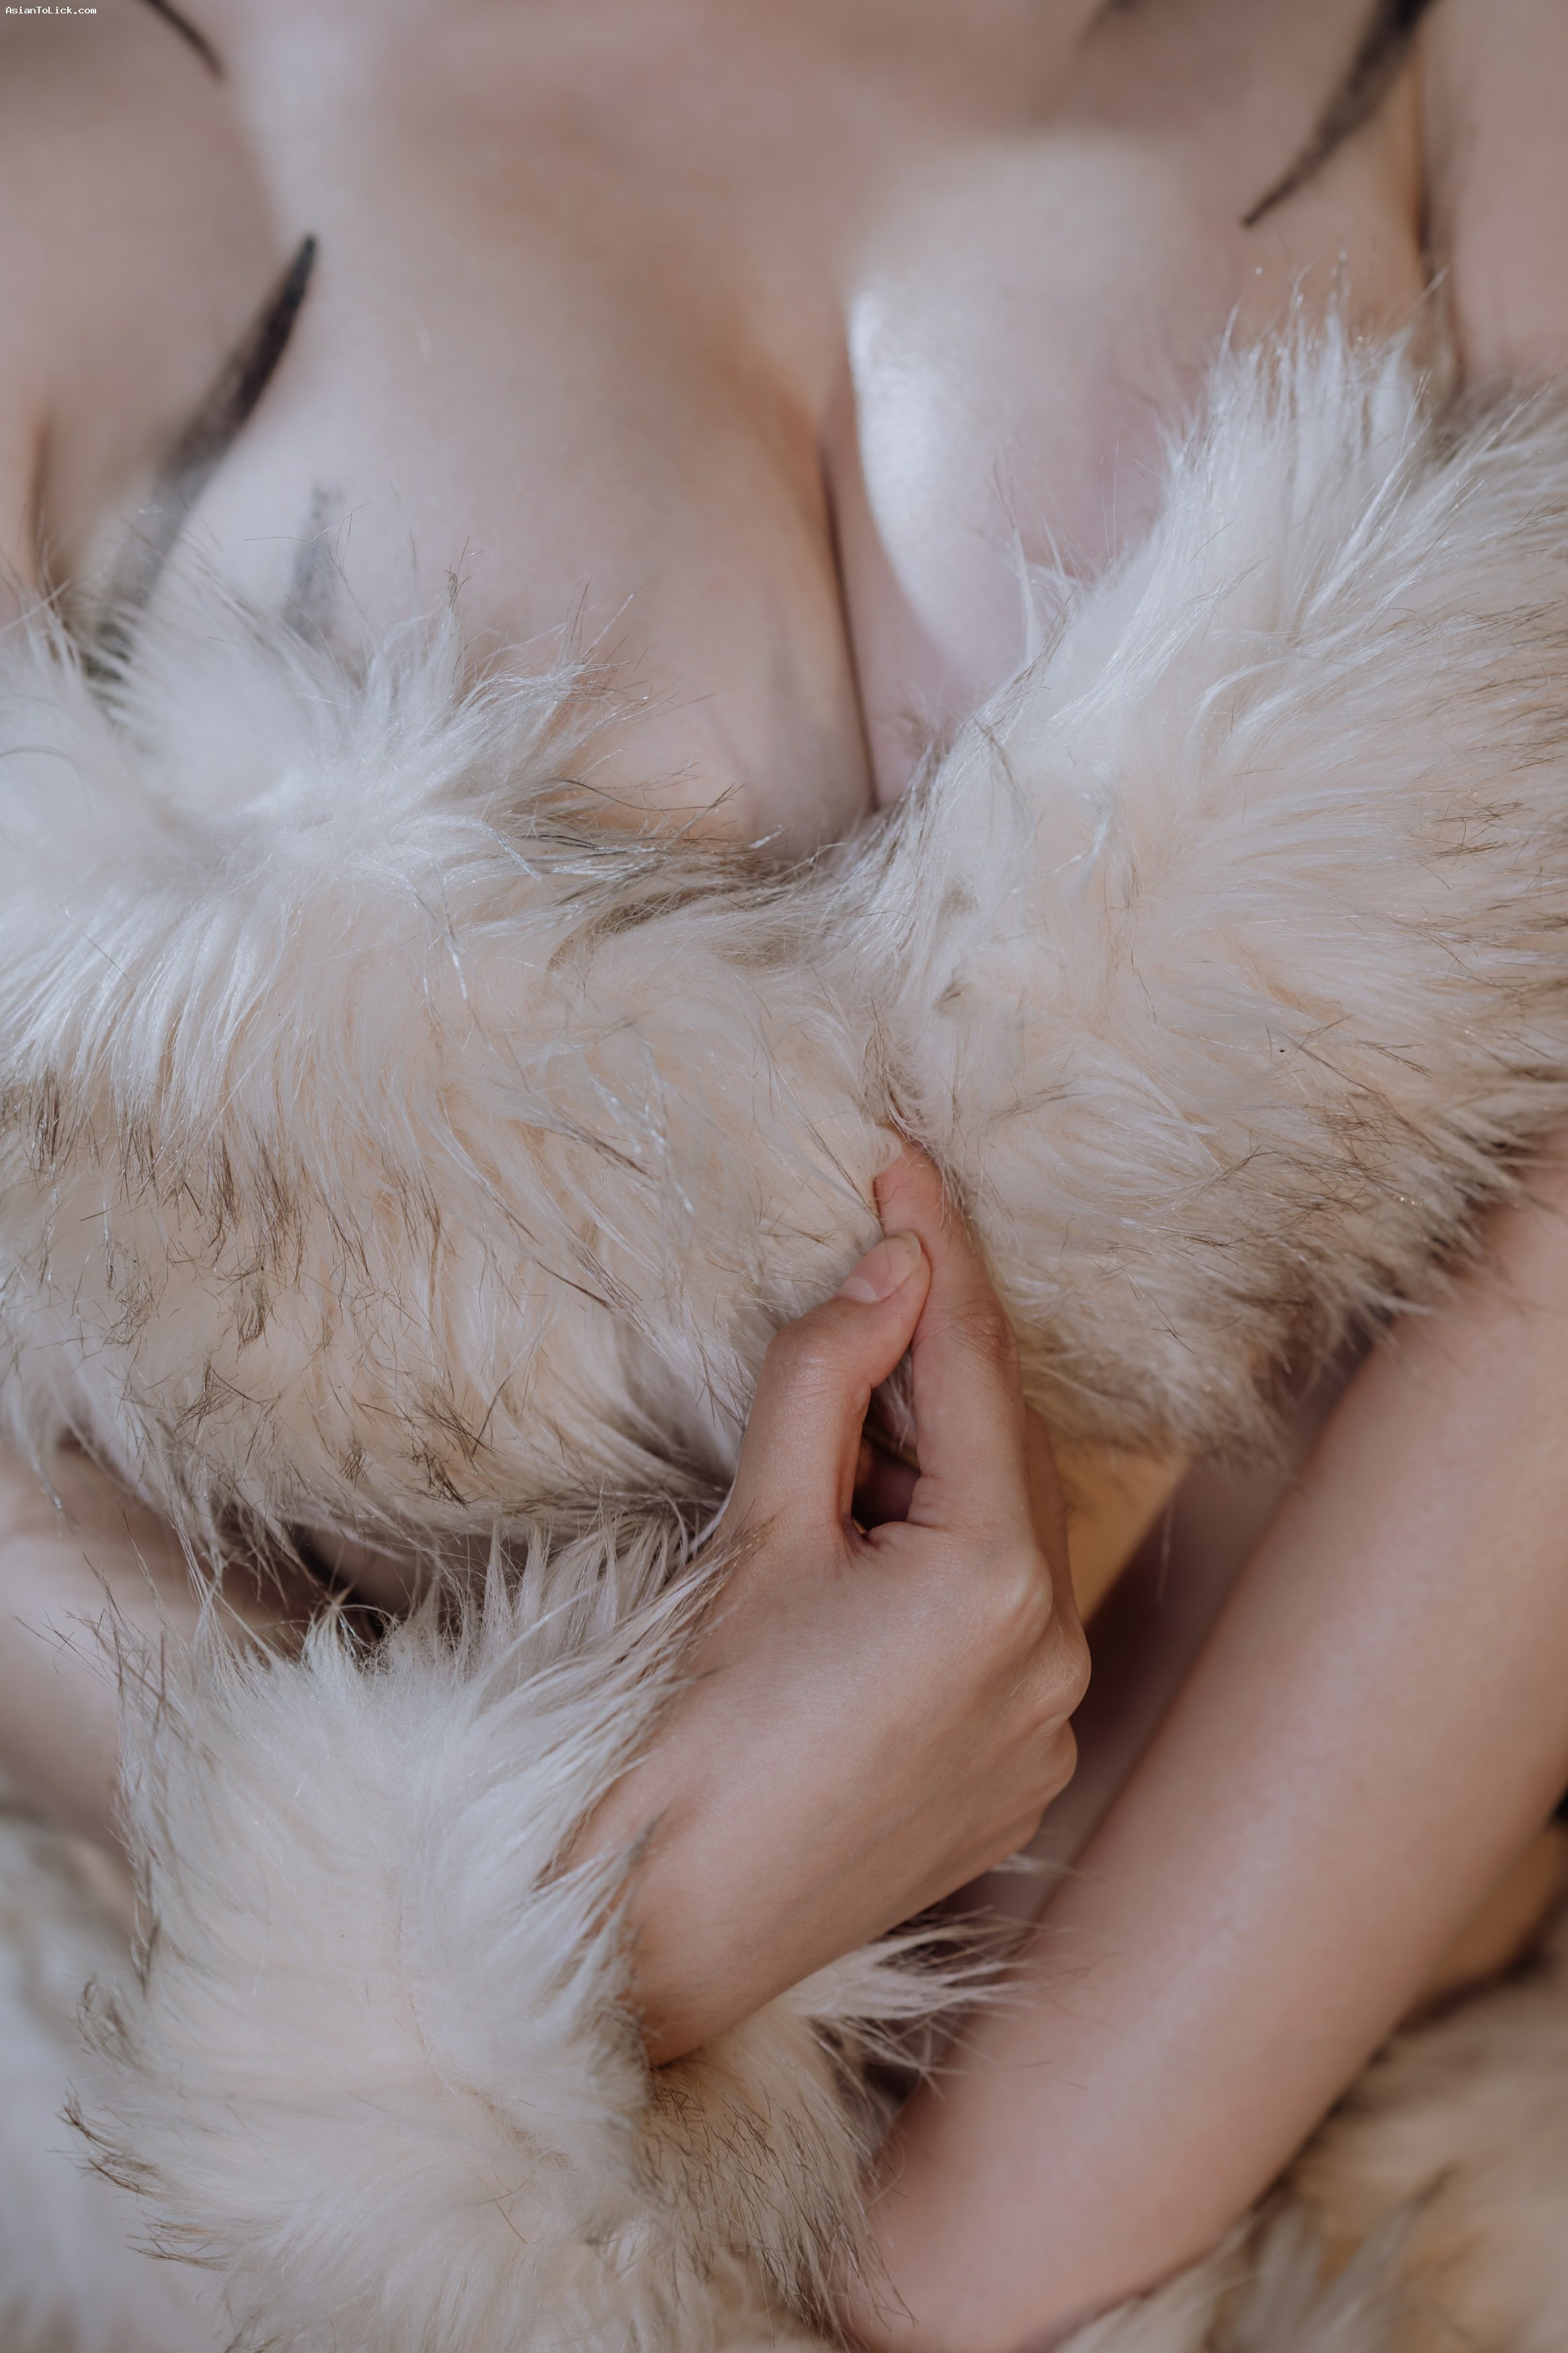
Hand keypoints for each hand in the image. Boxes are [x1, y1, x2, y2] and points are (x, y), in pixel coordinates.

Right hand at [582, 1144, 1088, 2063]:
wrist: (672, 1928)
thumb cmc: (697, 1733)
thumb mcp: (759, 1533)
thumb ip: (826, 1386)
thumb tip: (889, 1270)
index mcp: (994, 1582)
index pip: (971, 1368)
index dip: (937, 1250)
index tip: (903, 1157)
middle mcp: (1052, 1654)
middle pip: (1003, 1448)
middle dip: (935, 1362)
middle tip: (862, 1283)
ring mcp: (1045, 1724)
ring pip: (1008, 1535)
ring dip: (938, 1467)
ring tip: (840, 1446)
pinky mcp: (1020, 1774)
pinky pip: (1007, 1624)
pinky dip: (952, 1562)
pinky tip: (870, 1557)